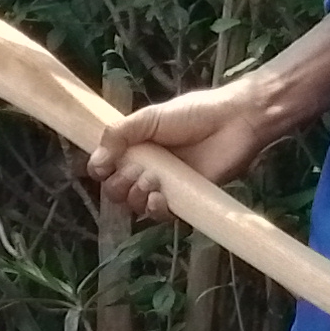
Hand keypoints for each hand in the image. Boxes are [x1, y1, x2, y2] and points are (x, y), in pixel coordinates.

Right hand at [87, 79, 280, 218]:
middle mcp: (146, 169)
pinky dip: (154, 210)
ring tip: (153, 180)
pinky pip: (160, 216)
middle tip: (138, 170)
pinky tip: (159, 198)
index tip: (103, 167)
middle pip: (116, 190)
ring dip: (136, 196)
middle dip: (119, 184)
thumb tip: (95, 162)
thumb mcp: (148, 117)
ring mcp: (165, 187)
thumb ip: (117, 135)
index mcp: (134, 148)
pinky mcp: (185, 201)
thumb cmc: (193, 114)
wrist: (234, 122)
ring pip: (135, 205)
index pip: (105, 168)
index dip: (100, 171)